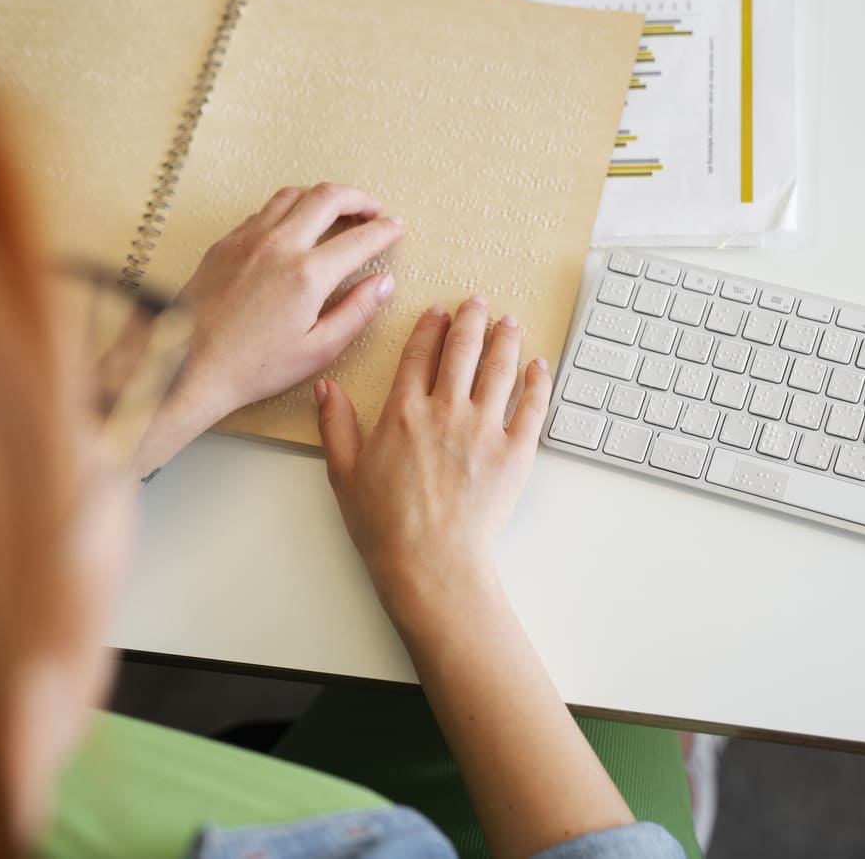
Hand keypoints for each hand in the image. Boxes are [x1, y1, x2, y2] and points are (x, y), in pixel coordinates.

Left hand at [175, 182, 403, 420]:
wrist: (190, 368)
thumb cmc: (252, 368)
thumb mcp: (318, 350)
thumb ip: (357, 312)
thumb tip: (382, 283)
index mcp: (307, 275)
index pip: (360, 238)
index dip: (385, 230)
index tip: (396, 228)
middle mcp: (278, 246)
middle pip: (327, 196)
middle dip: (358, 198)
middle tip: (372, 210)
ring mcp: (248, 239)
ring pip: (292, 195)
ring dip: (321, 196)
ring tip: (337, 210)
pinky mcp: (225, 243)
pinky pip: (263, 211)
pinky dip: (288, 210)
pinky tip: (294, 227)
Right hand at [314, 296, 551, 626]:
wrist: (430, 562)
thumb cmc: (385, 525)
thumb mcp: (343, 474)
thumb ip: (336, 425)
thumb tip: (325, 387)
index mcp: (403, 412)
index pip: (419, 353)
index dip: (430, 326)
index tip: (438, 312)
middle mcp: (445, 410)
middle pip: (463, 349)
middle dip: (470, 319)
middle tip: (477, 302)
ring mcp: (484, 429)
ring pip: (500, 368)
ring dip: (506, 340)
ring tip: (510, 323)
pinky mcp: (515, 452)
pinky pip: (532, 406)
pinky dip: (537, 382)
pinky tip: (539, 366)